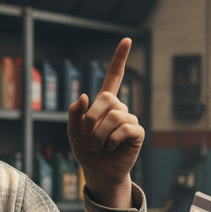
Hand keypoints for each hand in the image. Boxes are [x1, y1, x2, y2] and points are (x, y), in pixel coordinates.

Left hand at [67, 38, 143, 207]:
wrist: (97, 171)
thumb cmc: (86, 150)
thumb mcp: (73, 131)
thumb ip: (75, 113)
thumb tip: (84, 96)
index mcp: (104, 104)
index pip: (114, 76)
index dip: (120, 58)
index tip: (127, 40)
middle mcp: (119, 108)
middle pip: (107, 98)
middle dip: (92, 117)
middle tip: (88, 135)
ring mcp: (130, 120)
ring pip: (115, 116)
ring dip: (100, 134)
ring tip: (98, 146)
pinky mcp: (137, 133)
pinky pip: (125, 128)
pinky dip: (112, 139)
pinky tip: (110, 148)